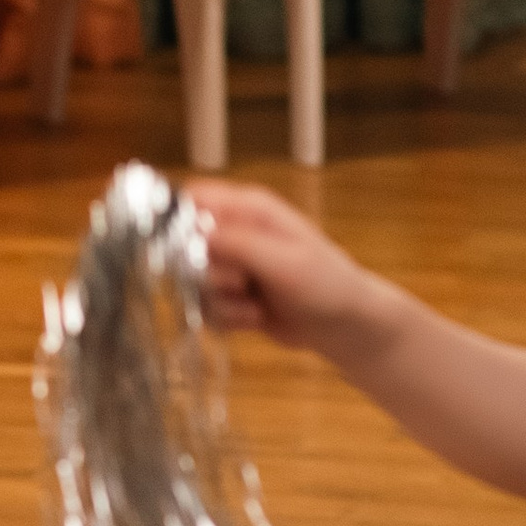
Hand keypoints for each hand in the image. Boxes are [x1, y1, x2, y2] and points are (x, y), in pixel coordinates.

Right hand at [189, 181, 375, 349]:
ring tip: (254, 303)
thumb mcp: (284, 261)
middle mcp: (234, 232)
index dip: (181, 223)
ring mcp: (231, 265)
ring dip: (221, 301)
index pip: (193, 198)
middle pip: (184, 247)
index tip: (190, 252)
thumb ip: (237, 243)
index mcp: (248, 209)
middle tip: (242, 282)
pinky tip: (254, 318)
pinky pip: (204, 306)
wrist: (345, 326)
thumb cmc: (325, 284)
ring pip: (192, 281)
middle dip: (209, 273)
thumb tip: (192, 231)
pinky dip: (226, 318)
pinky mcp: (229, 295)